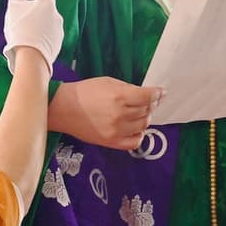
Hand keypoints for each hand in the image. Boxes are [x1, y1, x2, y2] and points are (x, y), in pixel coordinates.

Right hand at [2, 0, 62, 70]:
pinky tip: (31, 43)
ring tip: (26, 33)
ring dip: (40, 25)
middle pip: (47, 8)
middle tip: (23, 16)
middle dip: (37, 10)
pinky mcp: (58, 44)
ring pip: (48, 23)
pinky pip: (49, 37)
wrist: (30, 57)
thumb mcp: (13, 7)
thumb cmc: (21, 30)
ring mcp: (58, 30)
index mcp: (47, 3)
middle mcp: (57, 15)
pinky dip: (42, 38)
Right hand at [47, 77, 162, 150]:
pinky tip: (135, 128)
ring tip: (139, 113)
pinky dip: (139, 134)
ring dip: (145, 118)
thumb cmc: (85, 92)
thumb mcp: (108, 82)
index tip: (161, 92)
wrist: (63, 109)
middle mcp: (120, 115)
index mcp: (119, 97)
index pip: (148, 97)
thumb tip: (147, 94)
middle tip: (148, 101)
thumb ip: (129, 89)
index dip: (157, 94)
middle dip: (151, 105)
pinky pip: (135, 142)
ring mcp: (116, 131)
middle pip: (147, 111)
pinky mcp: (111, 142)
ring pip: (143, 125)